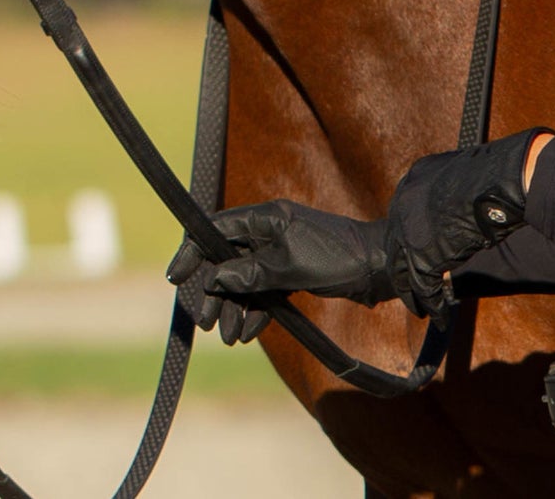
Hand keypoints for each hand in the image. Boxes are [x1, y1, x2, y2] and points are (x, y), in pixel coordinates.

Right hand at [166, 202, 393, 345]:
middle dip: (216, 292)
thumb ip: (249, 273)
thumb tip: (215, 279)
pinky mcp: (291, 270)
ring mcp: (280, 251)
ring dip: (235, 307)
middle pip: (227, 259)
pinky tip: (248, 333)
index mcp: (267, 217)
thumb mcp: (288, 266)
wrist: (377, 268)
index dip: (193, 251)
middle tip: (206, 323)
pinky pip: (263, 289)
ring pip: (244, 279)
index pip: (217, 229)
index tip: (177, 278)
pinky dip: (255, 309)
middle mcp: (270, 230)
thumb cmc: (335, 257)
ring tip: (230, 337)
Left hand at [383, 128, 545, 328]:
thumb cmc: (494, 174)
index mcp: (414, 179)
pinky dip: (432, 304)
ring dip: (413, 293)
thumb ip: (449, 194)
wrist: (502, 180)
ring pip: (403, 271)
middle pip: (396, 246)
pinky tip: (440, 315)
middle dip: (403, 269)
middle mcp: (404, 204)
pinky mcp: (424, 255)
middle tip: (411, 287)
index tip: (413, 256)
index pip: (402, 218)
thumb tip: (454, 215)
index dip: (408, 241)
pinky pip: (424, 287)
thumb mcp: (460, 175)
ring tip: (421, 308)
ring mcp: (410, 230)